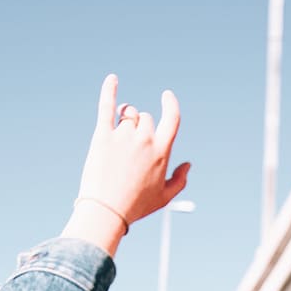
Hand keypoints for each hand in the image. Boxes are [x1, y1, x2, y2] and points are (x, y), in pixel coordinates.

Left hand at [62, 74, 190, 254]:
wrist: (106, 212)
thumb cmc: (135, 207)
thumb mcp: (164, 198)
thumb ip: (180, 180)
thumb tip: (188, 164)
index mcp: (162, 151)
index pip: (172, 118)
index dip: (170, 104)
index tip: (167, 96)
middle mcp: (144, 140)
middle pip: (145, 118)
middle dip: (140, 124)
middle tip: (130, 141)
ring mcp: (123, 136)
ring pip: (127, 115)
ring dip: (124, 118)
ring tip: (117, 135)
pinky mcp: (102, 136)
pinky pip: (106, 106)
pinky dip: (109, 91)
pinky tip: (112, 79)